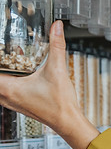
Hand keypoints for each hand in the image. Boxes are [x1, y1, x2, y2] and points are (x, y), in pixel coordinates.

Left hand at [0, 21, 98, 148]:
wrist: (67, 121)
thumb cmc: (59, 103)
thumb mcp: (57, 69)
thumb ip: (56, 46)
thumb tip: (56, 28)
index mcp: (9, 88)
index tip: (0, 51)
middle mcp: (7, 97)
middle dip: (1, 66)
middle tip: (4, 55)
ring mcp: (12, 102)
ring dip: (3, 75)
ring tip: (9, 63)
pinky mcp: (19, 104)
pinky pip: (4, 92)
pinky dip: (7, 82)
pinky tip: (18, 74)